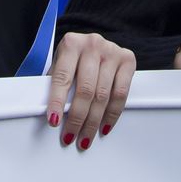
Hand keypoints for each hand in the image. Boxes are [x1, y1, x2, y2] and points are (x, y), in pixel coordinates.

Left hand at [47, 32, 134, 150]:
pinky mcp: (128, 59)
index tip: (54, 121)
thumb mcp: (61, 65)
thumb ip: (55, 85)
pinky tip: (105, 125)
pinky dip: (112, 114)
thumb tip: (53, 116)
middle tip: (71, 136)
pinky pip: (121, 93)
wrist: (94, 45)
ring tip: (86, 137)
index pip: (62, 77)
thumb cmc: (75, 59)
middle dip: (77, 118)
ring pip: (103, 95)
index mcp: (71, 44)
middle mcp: (92, 44)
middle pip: (85, 89)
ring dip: (94, 121)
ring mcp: (112, 51)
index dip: (57, 101)